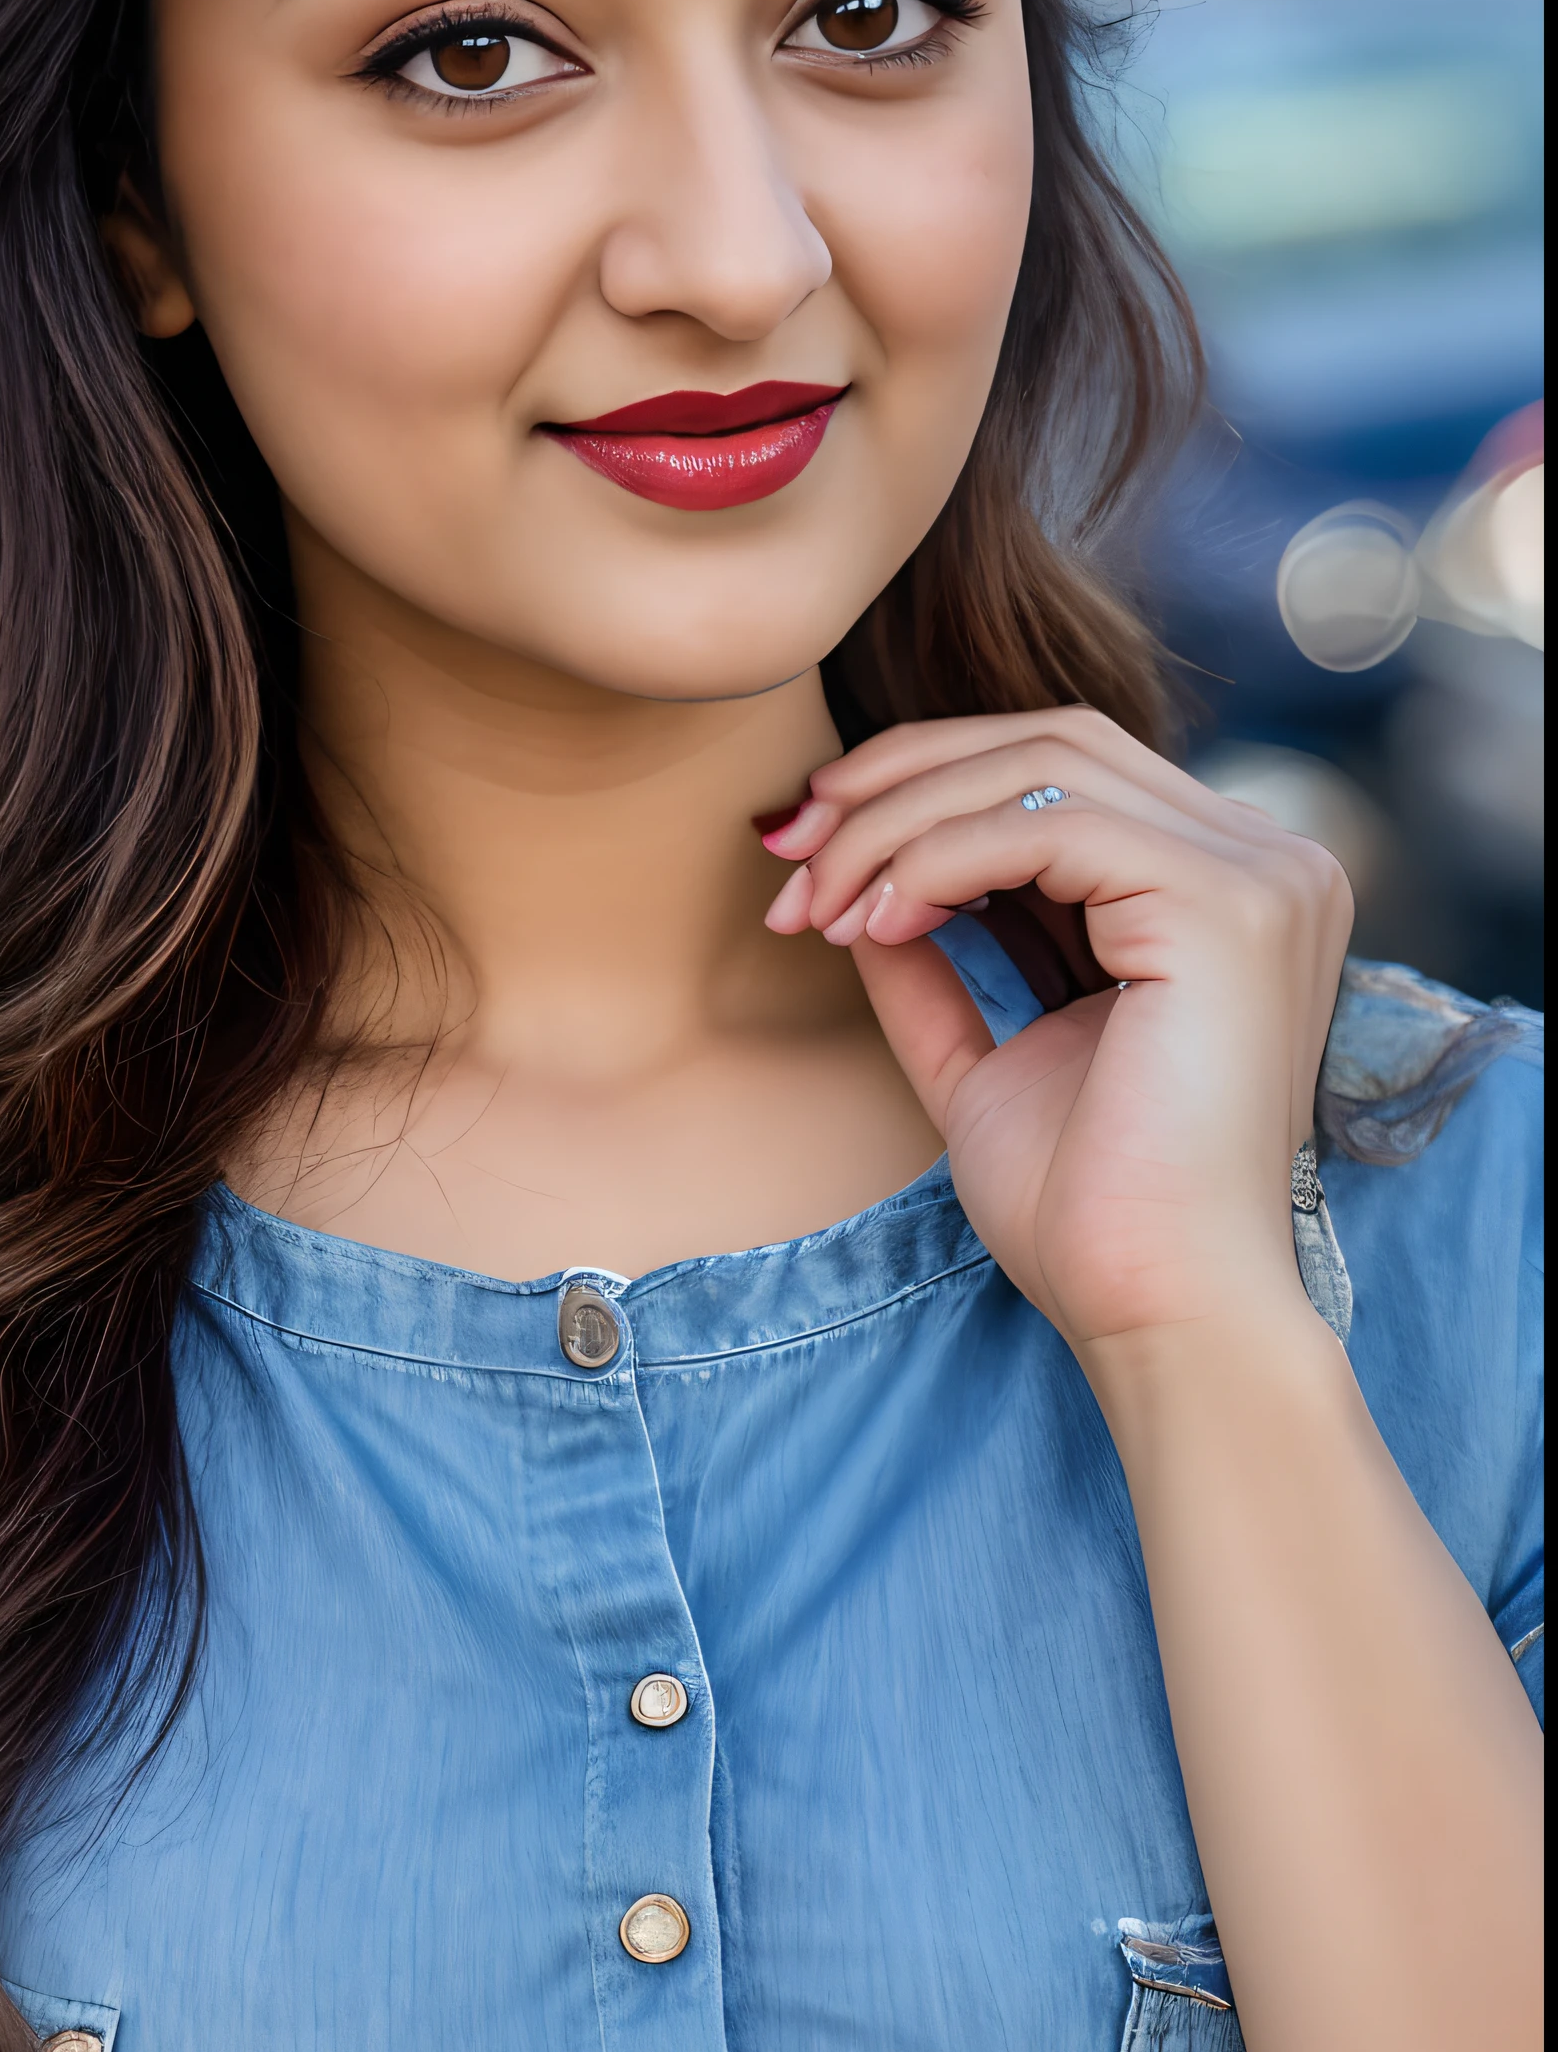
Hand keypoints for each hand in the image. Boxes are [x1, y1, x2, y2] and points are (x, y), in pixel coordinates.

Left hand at [763, 709, 1352, 1355]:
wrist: (1159, 1311)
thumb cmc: (1089, 1216)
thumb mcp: (991, 1061)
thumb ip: (941, 965)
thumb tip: (853, 879)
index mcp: (1225, 892)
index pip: (1062, 772)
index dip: (919, 789)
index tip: (800, 852)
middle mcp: (1267, 863)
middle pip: (1052, 740)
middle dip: (897, 782)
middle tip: (785, 849)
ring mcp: (1262, 874)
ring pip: (1041, 765)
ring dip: (898, 823)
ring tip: (815, 903)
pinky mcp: (1229, 902)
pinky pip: (1047, 821)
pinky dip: (939, 857)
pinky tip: (875, 922)